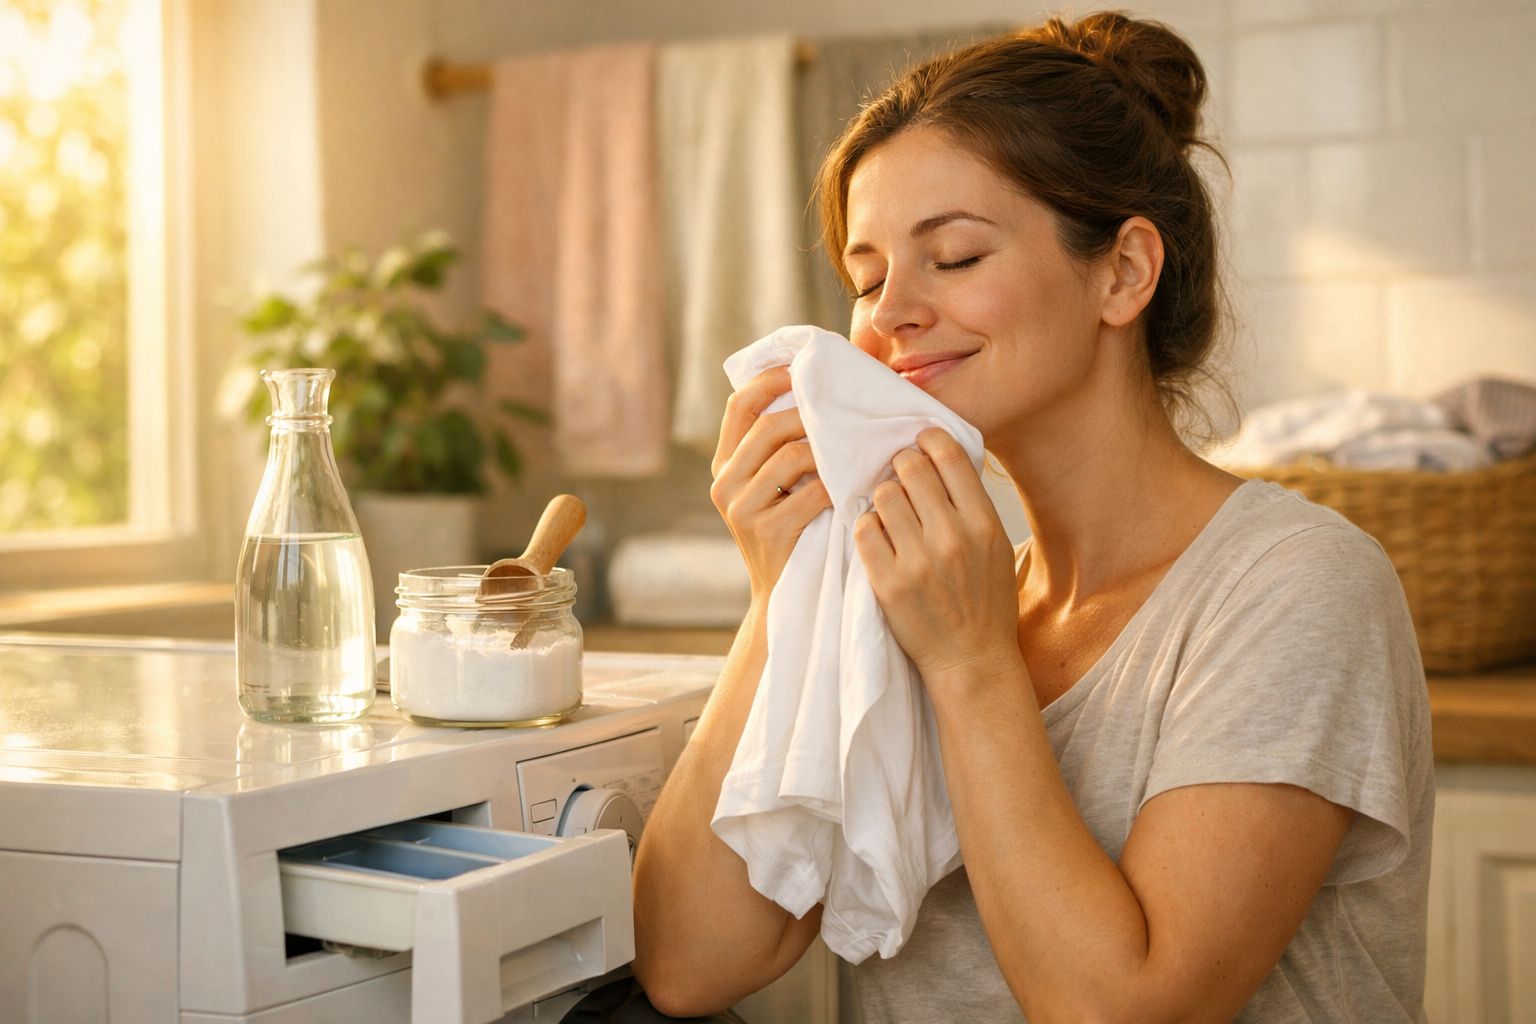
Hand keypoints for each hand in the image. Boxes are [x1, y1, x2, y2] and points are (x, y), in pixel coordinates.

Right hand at [710, 367, 832, 602]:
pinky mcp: (769, 532)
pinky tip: (855, 487)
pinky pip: (813, 491)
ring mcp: (742, 510)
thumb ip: (781, 448)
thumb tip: (816, 390)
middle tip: (845, 413)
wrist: (787, 598)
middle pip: (769, 426)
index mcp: (723, 466)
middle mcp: (724, 484)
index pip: (740, 406)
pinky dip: (838, 486)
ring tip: (854, 451)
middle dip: (811, 414)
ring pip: (792, 455)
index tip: (805, 369)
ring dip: (829, 450)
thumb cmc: (795, 533)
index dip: (772, 380)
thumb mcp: (775, 488)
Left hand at [853, 428, 1019, 680]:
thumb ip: (970, 503)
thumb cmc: (984, 600)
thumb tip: (938, 455)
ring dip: (882, 498)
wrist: (971, 659)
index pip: (948, 455)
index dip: (928, 438)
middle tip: (898, 476)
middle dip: (900, 465)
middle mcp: (952, 538)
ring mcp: (918, 561)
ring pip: (883, 495)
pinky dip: (867, 527)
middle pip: (910, 468)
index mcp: (983, 523)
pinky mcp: (887, 583)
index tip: (919, 440)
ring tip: (890, 512)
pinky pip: (863, 530)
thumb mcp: (996, 546)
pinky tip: (878, 537)